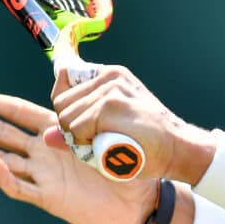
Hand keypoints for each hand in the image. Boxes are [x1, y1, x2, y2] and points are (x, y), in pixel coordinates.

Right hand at [0, 92, 156, 223]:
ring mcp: (45, 175)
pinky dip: (7, 177)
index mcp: (59, 132)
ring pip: (4, 159)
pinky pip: (22, 187)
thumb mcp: (111, 133)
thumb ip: (91, 114)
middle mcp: (46, 152)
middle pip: (3, 133)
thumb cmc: (129, 164)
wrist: (140, 202)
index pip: (20, 112)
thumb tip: (76, 85)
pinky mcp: (49, 197)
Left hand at [51, 65, 214, 182]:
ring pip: (66, 117)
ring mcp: (109, 89)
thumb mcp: (112, 127)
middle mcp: (108, 76)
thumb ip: (80, 126)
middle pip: (61, 102)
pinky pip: (77, 128)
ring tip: (105, 143)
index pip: (65, 79)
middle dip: (71, 126)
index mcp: (110, 75)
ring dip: (79, 138)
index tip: (79, 126)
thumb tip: (47, 136)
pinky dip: (86, 143)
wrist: (178, 148)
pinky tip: (107, 145)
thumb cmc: (147, 142)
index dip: (65, 106)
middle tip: (96, 139)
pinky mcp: (109, 105)